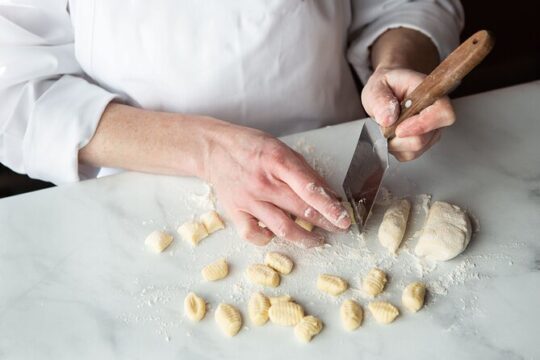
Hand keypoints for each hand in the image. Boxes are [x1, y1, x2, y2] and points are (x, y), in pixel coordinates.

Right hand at [201, 121, 350, 247]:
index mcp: (278, 161)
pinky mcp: (235, 211)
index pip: (310, 189)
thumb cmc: (251, 147)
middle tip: (338, 229)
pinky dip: (269, 239)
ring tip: (317, 240)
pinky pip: (254, 235)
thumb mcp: (282, 149)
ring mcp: (248, 199)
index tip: (344, 219)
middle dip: (325, 223)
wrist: (214, 149)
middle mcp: (263, 182)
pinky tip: (277, 235)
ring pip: (282, 228)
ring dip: (304, 238)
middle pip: (301, 210)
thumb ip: (304, 172)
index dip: (330, 207)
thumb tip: (329, 194)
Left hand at [361, 67, 455, 160]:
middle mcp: (436, 112)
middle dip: (399, 137)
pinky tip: (391, 135)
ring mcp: (432, 129)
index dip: (423, 125)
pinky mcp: (424, 142)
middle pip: (426, 137)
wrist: (385, 92)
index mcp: (429, 93)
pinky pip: (409, 155)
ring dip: (395, 143)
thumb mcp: (376, 87)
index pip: (443, 112)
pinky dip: (395, 148)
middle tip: (386, 125)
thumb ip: (380, 100)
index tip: (400, 129)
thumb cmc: (386, 85)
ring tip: (388, 127)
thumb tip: (387, 118)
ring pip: (416, 149)